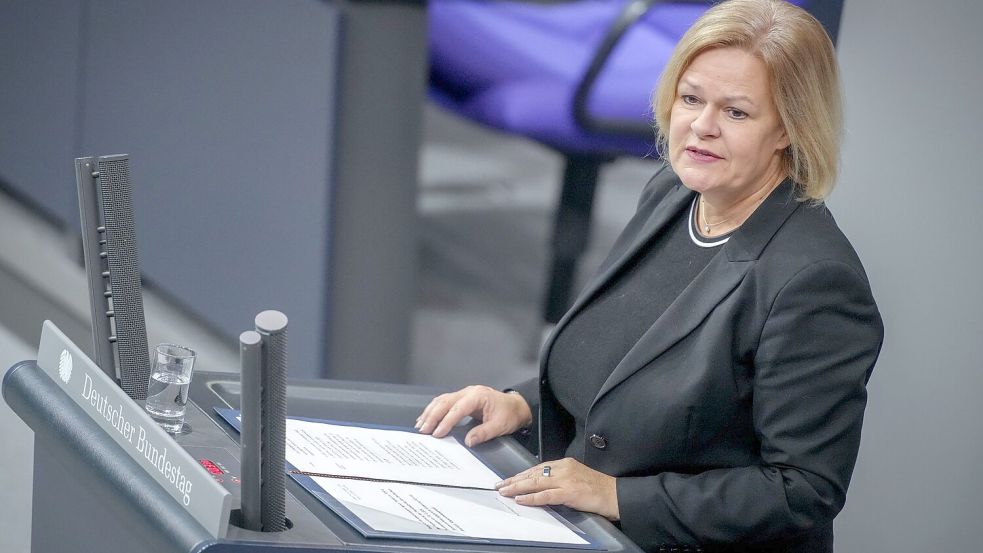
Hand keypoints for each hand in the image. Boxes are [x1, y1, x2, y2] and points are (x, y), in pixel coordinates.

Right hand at [416, 385, 531, 446]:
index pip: (458, 408)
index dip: (446, 421)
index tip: (438, 433)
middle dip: (433, 416)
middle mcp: (469, 392)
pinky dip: (434, 410)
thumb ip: (483, 433)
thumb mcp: (499, 426)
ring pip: (442, 400)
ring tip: (421, 425)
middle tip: (424, 430)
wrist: (516, 406)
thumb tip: (468, 441)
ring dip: (430, 412)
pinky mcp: (462, 398)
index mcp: (478, 396)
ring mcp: (464, 394)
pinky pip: (444, 402)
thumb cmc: (509, 414)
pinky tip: (426, 418)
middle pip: (445, 402)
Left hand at [496, 458, 619, 520]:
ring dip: (517, 488)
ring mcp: (566, 480)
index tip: (510, 479)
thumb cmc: (597, 488)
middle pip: (533, 474)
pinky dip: (531, 497)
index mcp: (565, 464)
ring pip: (535, 482)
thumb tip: (542, 486)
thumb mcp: (576, 477)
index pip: (537, 468)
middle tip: (500, 484)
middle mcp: (563, 469)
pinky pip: (545, 495)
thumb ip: (560, 479)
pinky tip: (521, 499)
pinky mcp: (569, 492)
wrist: (614, 494)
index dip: (522, 474)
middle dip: (515, 480)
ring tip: (504, 491)